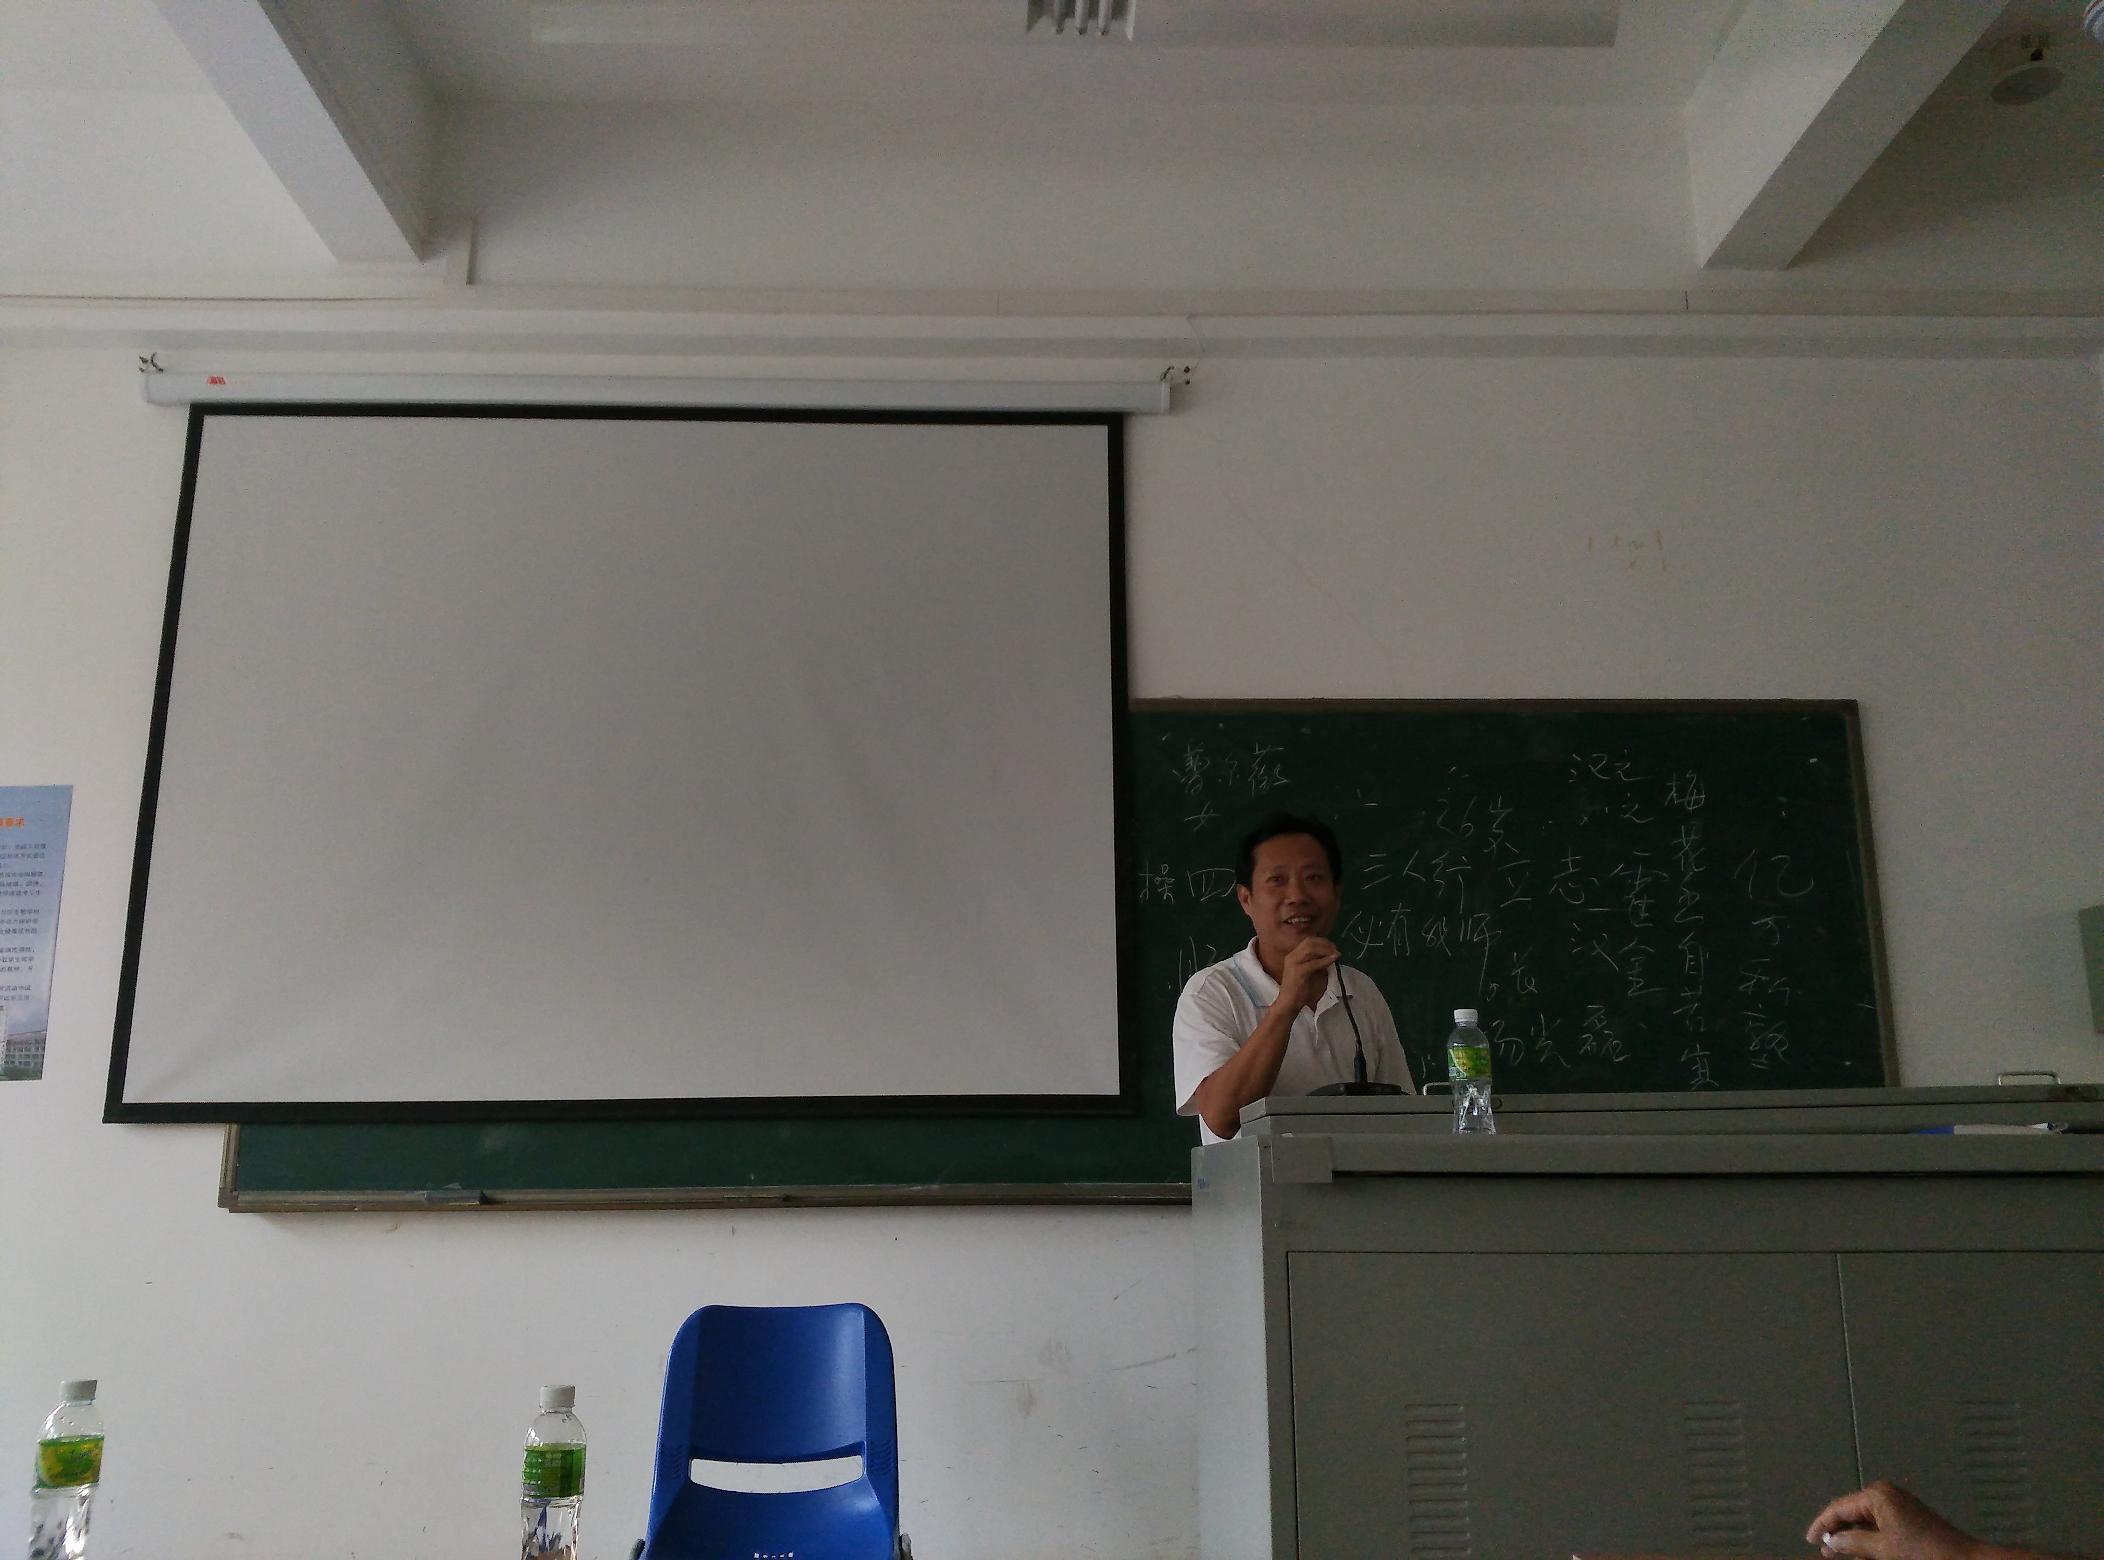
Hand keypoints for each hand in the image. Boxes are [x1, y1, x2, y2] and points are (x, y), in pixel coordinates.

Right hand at [1278, 936, 1339, 1009]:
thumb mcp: (1312, 974)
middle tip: (1336, 949)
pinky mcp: (1298, 971)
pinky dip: (1325, 960)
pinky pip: (1313, 963)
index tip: (1334, 947)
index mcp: (1294, 955)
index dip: (1323, 941)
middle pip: (1310, 941)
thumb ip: (1319, 964)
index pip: (1309, 941)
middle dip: (1325, 943)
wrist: (1289, 1004)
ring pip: (1311, 948)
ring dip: (1326, 949)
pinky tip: (1333, 960)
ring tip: (1336, 954)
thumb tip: (1330, 957)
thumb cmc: (1301, 991)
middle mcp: (1292, 956)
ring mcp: (1293, 962)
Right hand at [1807, 1481, 1981, 1559]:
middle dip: (1838, 1531)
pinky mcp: (1908, 1517)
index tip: (1810, 1540)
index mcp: (1877, 1495)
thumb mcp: (1883, 1549)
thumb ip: (1852, 1543)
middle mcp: (1886, 1494)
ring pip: (1865, 1520)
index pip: (1840, 1508)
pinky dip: (1869, 1538)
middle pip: (1852, 1512)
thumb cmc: (1922, 1551)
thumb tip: (1831, 1542)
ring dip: (1854, 1537)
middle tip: (1824, 1551)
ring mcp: (1899, 1505)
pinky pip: (1880, 1525)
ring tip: (1841, 1554)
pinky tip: (1864, 1552)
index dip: (1822, 1524)